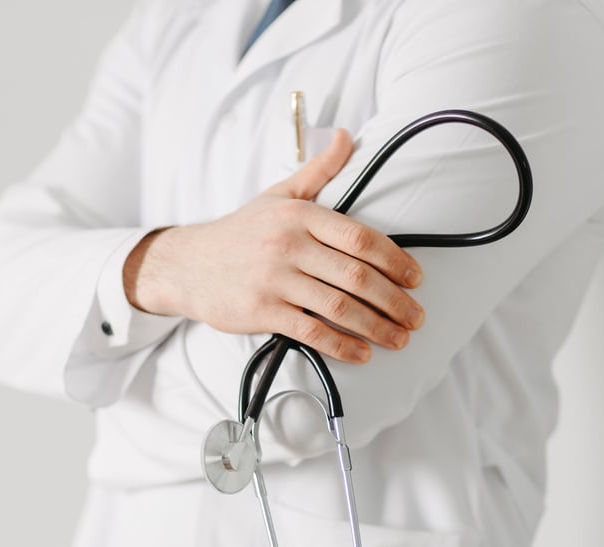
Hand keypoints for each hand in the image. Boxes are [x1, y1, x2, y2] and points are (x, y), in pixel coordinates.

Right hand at [125, 129, 424, 362]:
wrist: (187, 265)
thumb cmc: (241, 231)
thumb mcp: (279, 195)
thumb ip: (318, 170)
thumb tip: (346, 136)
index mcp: (299, 215)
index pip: (360, 237)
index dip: (394, 260)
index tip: (416, 278)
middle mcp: (288, 244)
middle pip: (356, 276)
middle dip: (394, 300)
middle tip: (416, 317)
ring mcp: (274, 279)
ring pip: (338, 307)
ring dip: (376, 327)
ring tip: (398, 339)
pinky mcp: (261, 311)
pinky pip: (310, 331)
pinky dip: (341, 346)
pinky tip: (362, 354)